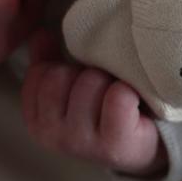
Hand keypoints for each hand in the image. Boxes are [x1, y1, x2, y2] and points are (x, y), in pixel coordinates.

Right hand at [21, 29, 166, 176]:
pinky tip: (134, 103)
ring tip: (119, 95)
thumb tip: (41, 34)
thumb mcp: (72, 87)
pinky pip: (118, 96)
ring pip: (91, 81)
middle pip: (61, 75)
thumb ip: (50, 61)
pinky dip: (129, 92)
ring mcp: (82, 143)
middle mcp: (54, 136)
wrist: (143, 145)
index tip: (82, 79)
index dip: (66, 67)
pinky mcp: (113, 144)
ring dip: (110, 81)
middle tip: (105, 87)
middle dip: (87, 73)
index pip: (41, 73)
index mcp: (38, 121)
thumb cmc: (104, 111)